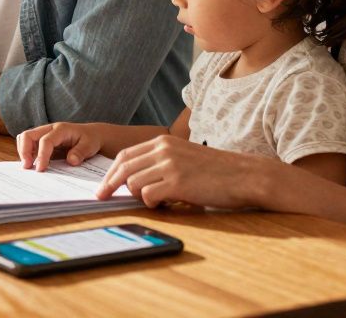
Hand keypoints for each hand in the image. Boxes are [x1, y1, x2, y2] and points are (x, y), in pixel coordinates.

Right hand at [17, 123, 103, 170]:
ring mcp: (44, 134)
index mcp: (61, 129)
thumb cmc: (90, 140)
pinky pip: (28, 145)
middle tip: (27, 167)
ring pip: (25, 139)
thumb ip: (81, 152)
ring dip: (23, 152)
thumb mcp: (90, 145)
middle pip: (28, 135)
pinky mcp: (41, 142)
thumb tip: (71, 161)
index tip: (40, 169)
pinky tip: (32, 165)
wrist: (91, 135)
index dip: (41, 155)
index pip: (45, 140)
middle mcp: (49, 129)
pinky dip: (27, 154)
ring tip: (28, 167)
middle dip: (24, 151)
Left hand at [96, 135, 271, 208]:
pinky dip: (152, 204)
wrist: (244, 175)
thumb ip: (160, 162)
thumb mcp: (184, 156)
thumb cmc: (216, 170)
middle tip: (101, 197)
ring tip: (156, 201)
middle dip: (109, 184)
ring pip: (133, 184)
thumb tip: (134, 181)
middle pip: (122, 168)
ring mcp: (169, 165)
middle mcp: (163, 149)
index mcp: (163, 141)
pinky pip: (149, 196)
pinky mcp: (177, 183)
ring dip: (139, 196)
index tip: (103, 185)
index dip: (110, 172)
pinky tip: (165, 204)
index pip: (125, 155)